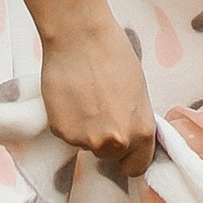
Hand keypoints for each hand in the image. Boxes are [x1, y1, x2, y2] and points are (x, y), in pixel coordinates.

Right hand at [39, 16, 157, 176]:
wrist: (80, 36)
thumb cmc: (113, 55)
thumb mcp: (138, 91)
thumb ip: (135, 120)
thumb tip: (130, 134)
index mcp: (140, 132)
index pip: (137, 166)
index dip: (131, 154)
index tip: (125, 146)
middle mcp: (114, 142)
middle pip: (110, 156)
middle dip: (108, 139)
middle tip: (103, 109)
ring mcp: (85, 140)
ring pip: (87, 144)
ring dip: (87, 128)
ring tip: (86, 96)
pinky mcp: (61, 132)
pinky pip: (69, 133)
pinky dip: (69, 120)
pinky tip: (72, 96)